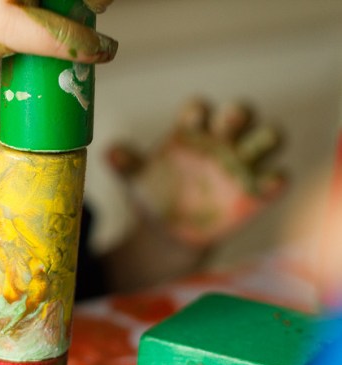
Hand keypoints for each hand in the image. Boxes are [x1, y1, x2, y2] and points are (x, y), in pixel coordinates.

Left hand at [107, 99, 285, 246]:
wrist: (169, 231)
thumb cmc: (154, 194)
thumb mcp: (136, 179)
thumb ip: (126, 164)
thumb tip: (110, 152)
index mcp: (191, 132)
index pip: (199, 109)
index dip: (198, 111)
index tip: (192, 122)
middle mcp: (221, 141)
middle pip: (241, 112)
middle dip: (238, 113)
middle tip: (227, 125)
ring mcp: (242, 165)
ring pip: (270, 136)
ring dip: (265, 138)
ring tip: (248, 154)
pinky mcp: (256, 193)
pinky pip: (278, 179)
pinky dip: (276, 180)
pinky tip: (267, 186)